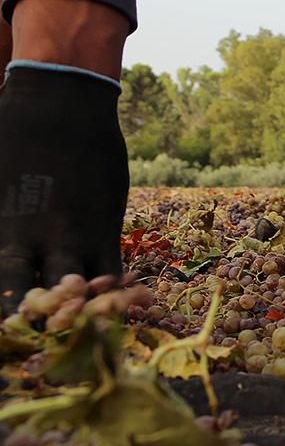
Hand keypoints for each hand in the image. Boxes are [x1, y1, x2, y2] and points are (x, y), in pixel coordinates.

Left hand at [0, 66, 128, 311]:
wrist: (60, 107)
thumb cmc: (8, 139)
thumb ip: (1, 229)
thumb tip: (4, 247)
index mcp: (1, 233)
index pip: (3, 291)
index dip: (6, 317)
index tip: (10, 333)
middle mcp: (35, 242)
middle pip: (35, 302)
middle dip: (38, 326)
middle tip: (41, 338)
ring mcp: (74, 236)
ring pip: (78, 295)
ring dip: (76, 315)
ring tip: (75, 330)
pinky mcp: (105, 227)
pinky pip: (112, 273)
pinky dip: (110, 294)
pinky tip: (108, 303)